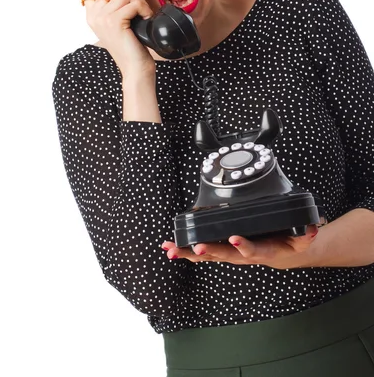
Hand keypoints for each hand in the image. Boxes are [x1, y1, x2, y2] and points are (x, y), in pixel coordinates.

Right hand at [81, 0, 153, 74]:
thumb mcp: (117, 21)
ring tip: (143, 14)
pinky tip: (145, 19)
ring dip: (140, 2)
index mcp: (92, 13)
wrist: (134, 67)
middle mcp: (94, 14)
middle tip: (138, 6)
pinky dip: (144, 9)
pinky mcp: (114, 21)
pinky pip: (133, 3)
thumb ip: (113, 3)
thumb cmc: (130, 46)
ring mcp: (102, 17)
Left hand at [161, 225, 319, 269]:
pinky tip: (170, 247)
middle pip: (224, 255)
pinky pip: (202, 251)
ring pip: (208, 255)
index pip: (253, 249)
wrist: (285, 252)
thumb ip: (307, 234)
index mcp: (263, 250)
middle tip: (196, 247)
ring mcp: (230, 253)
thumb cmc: (290, 241)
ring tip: (171, 250)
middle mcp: (243, 255)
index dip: (244, 246)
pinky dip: (186, 249)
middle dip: (209, 251)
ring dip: (189, 252)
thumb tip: (313, 228)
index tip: (234, 239)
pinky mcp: (222, 249)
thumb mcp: (304, 239)